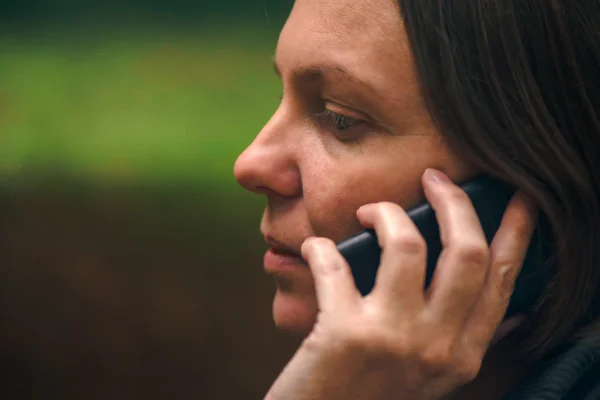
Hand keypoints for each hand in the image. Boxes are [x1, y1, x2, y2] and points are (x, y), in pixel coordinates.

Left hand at [264, 169, 538, 399]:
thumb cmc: (370, 395)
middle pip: (467, 252)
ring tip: (368, 212)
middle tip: (434, 178)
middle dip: (454, 201)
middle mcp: (438, 348)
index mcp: (462, 355)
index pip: (502, 280)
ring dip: (385, 213)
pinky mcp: (344, 334)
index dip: (515, 232)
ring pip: (407, 243)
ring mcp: (393, 339)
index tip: (518, 196)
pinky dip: (319, 247)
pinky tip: (313, 249)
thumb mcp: (431, 376)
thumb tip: (510, 311)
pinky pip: (334, 262)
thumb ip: (466, 341)